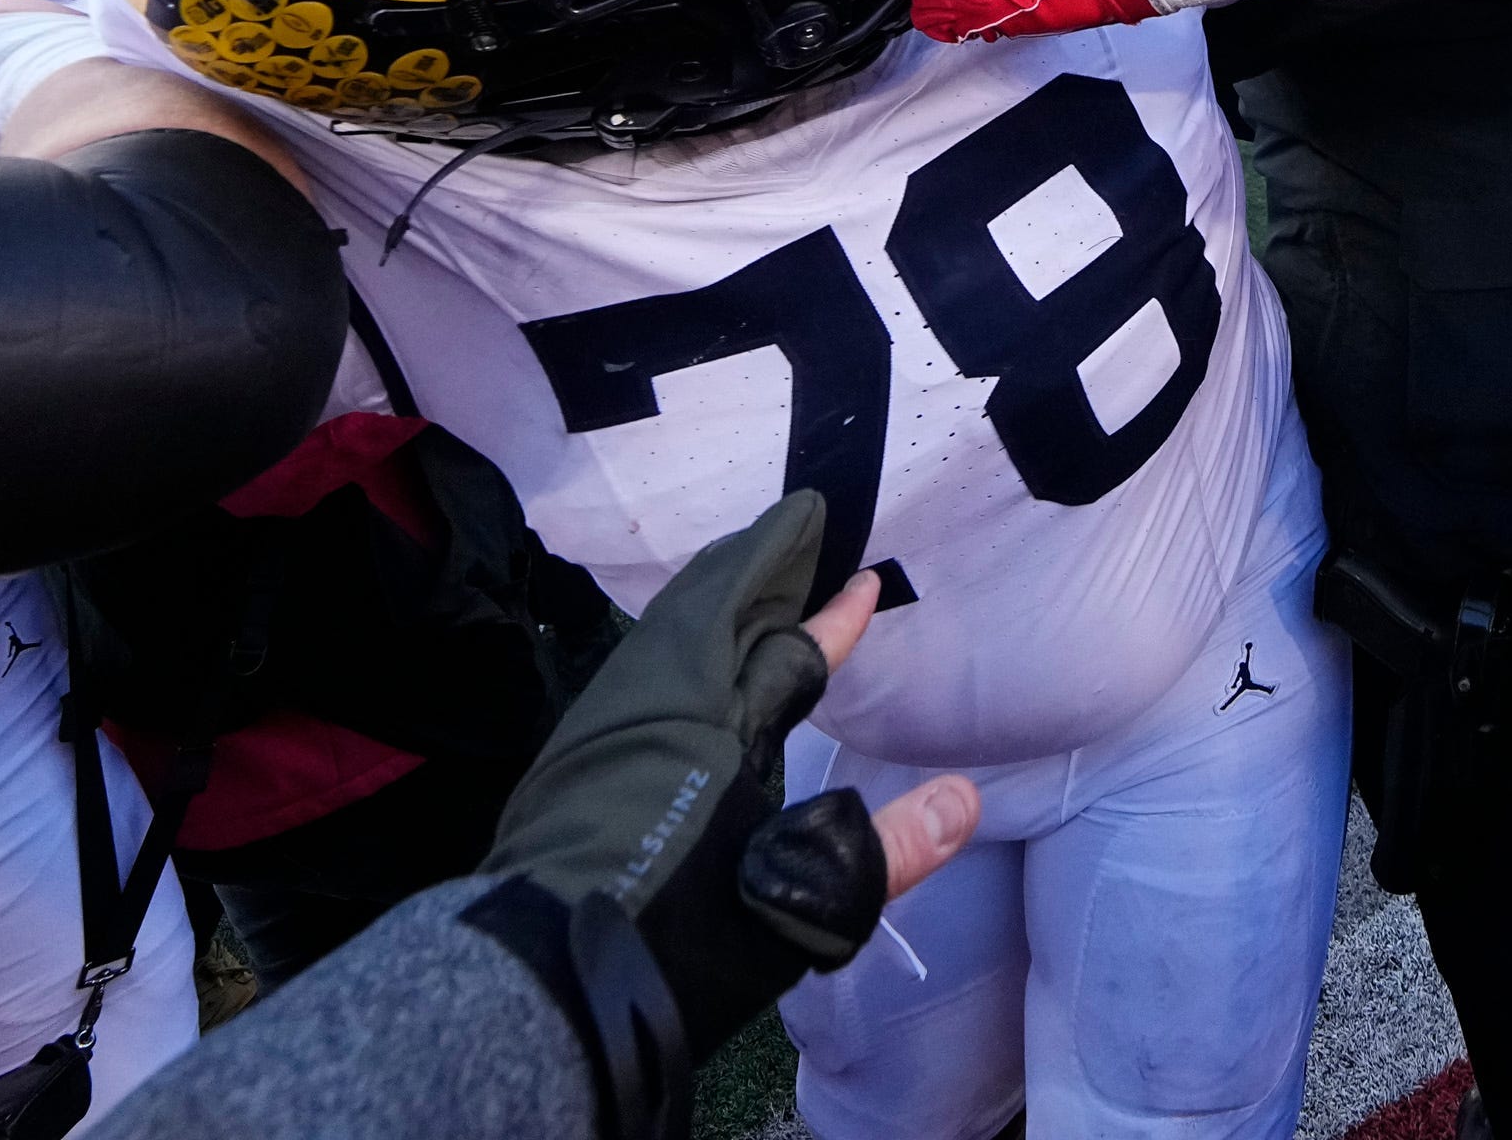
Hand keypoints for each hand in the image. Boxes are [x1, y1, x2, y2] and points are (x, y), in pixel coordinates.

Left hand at [472, 492, 976, 1068]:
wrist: (547, 977)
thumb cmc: (682, 935)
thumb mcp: (802, 902)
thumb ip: (889, 850)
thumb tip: (964, 797)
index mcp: (717, 726)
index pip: (787, 650)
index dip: (831, 616)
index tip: (866, 581)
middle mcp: (657, 708)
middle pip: (711, 611)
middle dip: (757, 567)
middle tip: (795, 534)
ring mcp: (607, 729)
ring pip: (665, 635)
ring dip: (712, 599)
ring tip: (745, 580)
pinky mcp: (574, 760)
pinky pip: (636, 666)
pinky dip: (673, 639)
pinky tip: (680, 663)